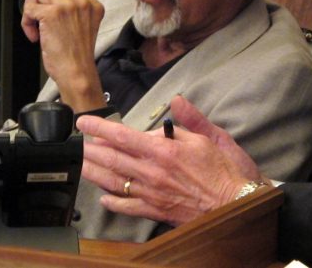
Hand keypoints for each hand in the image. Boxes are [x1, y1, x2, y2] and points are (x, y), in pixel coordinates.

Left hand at [20, 0, 104, 111]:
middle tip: (34, 4)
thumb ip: (76, 8)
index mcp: (93, 4)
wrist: (77, 70)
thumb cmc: (77, 54)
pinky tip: (35, 34)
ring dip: (30, 4)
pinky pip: (29, 8)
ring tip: (34, 21)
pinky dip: (26, 22)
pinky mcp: (52, 14)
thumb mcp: (86, 25)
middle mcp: (83, 2)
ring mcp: (68, 6)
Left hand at [76, 95, 262, 226]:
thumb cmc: (226, 171)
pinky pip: (126, 207)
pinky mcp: (155, 211)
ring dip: (94, 172)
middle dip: (90, 150)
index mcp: (164, 151)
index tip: (84, 123)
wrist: (234, 204)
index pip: (123, 137)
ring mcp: (150, 194)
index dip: (99, 129)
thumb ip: (191, 119)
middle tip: (77, 143)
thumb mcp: (212, 137)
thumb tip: (176, 101)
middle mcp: (151, 173)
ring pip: (113, 183)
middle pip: (111, 159)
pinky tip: (103, 197)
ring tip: (81, 165)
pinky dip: (112, 202)